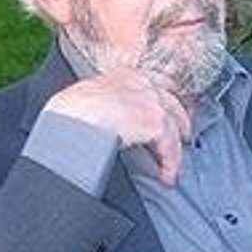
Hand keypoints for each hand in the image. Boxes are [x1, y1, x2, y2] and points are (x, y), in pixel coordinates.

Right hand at [46, 66, 190, 184]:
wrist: (71, 117)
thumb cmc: (68, 113)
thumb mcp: (88, 99)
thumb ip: (106, 104)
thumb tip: (110, 125)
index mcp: (124, 75)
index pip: (154, 86)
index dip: (165, 104)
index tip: (170, 117)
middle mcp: (141, 83)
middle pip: (172, 103)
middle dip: (180, 122)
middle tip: (184, 139)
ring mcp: (151, 101)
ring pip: (174, 127)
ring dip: (174, 152)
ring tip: (172, 168)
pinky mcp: (155, 122)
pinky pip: (171, 146)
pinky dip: (171, 163)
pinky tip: (167, 176)